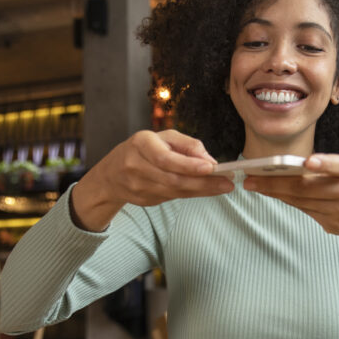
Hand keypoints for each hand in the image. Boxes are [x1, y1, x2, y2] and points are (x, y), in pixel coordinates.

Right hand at [70, 130, 234, 230]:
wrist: (111, 175)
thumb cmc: (143, 149)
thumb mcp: (163, 137)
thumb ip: (187, 145)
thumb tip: (210, 160)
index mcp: (141, 144)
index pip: (166, 157)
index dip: (189, 165)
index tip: (211, 167)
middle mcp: (136, 165)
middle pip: (173, 178)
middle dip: (203, 182)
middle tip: (227, 182)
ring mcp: (137, 186)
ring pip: (174, 191)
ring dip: (202, 190)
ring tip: (223, 187)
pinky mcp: (142, 200)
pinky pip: (171, 198)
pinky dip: (191, 194)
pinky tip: (206, 191)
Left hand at [242, 153, 338, 269]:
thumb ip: (325, 167)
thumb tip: (283, 166)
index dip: (325, 164)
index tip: (307, 162)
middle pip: (308, 187)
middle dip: (276, 182)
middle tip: (251, 177)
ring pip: (302, 200)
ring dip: (275, 192)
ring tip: (254, 184)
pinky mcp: (333, 225)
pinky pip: (304, 210)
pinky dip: (286, 200)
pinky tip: (271, 193)